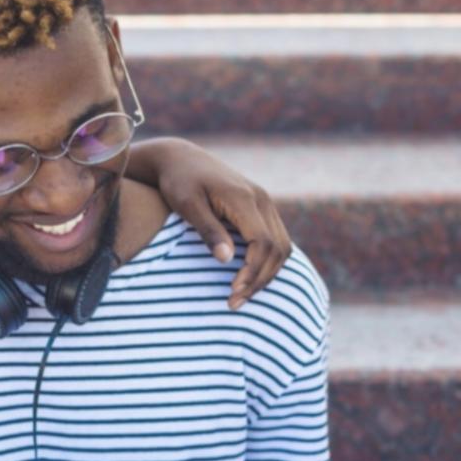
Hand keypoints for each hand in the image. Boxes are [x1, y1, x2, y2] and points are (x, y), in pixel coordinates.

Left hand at [129, 137, 293, 308]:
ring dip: (267, 274)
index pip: (262, 243)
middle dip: (260, 279)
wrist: (181, 158)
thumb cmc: (178, 182)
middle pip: (278, 248)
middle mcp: (261, 200)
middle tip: (234, 302)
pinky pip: (276, 239)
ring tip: (241, 295)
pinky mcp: (260, 208)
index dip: (252, 272)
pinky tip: (248, 278)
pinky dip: (267, 262)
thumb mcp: (187, 205)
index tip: (233, 292)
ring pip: (282, 246)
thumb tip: (227, 259)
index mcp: (244, 199)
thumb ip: (208, 230)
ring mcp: (264, 203)